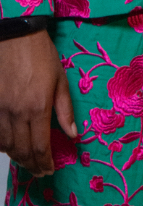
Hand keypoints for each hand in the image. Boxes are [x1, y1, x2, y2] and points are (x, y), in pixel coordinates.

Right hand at [0, 31, 76, 174]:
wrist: (14, 35)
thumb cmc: (40, 54)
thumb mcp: (60, 79)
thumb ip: (65, 110)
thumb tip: (73, 134)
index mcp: (38, 107)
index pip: (40, 147)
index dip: (45, 163)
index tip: (49, 170)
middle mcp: (16, 113)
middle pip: (22, 151)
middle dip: (31, 165)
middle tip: (39, 170)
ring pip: (5, 146)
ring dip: (17, 157)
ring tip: (27, 160)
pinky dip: (1, 144)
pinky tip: (9, 146)